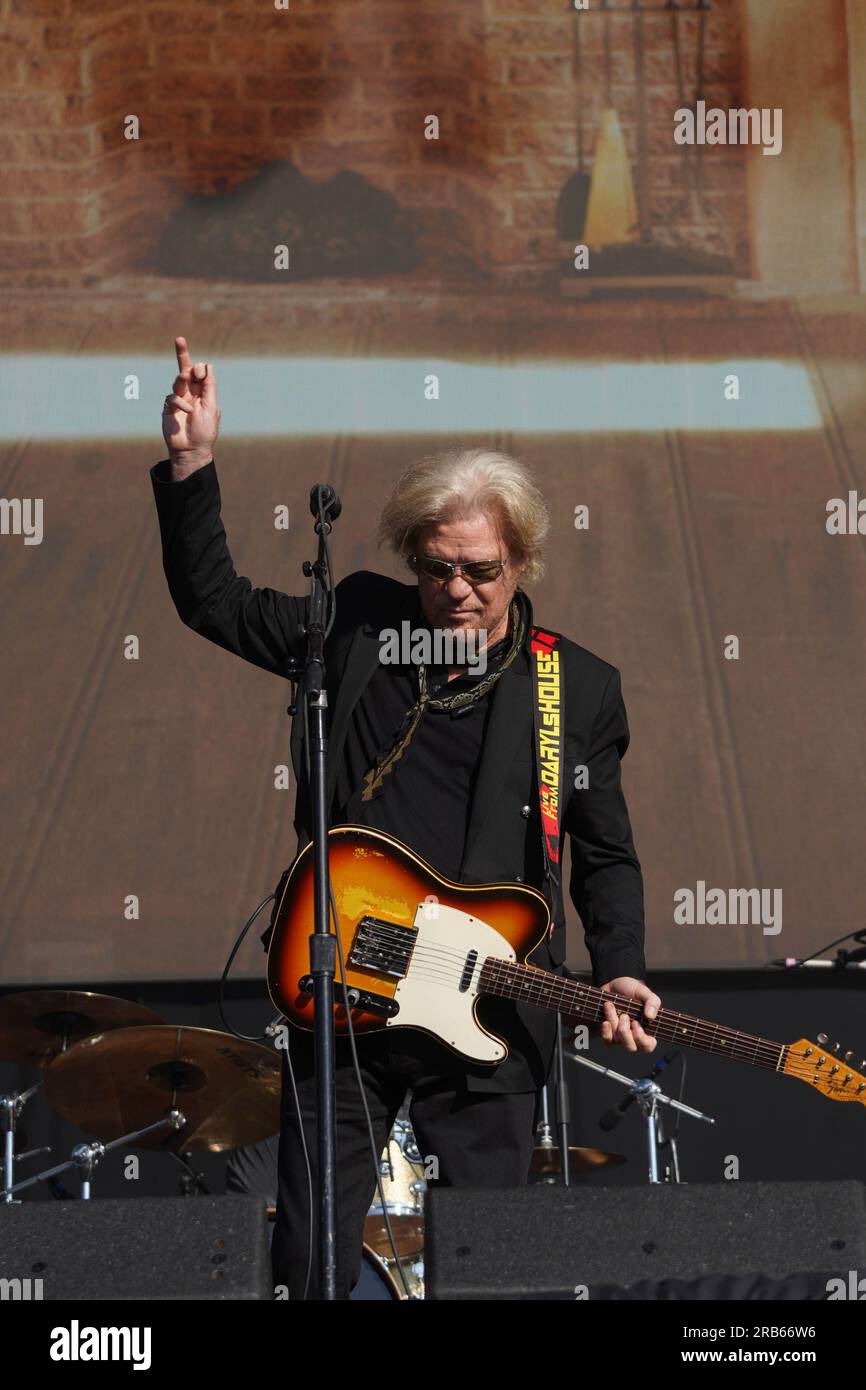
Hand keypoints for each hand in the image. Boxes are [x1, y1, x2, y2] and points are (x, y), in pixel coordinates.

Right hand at [161, 336, 220, 472]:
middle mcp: (191, 393)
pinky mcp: (168, 407)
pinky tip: (187, 411)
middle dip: (182, 354)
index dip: (200, 369)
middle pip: (186, 370)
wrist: (191, 450)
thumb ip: (209, 387)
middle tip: (179, 339)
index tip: (201, 373)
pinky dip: (179, 402)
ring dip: (183, 379)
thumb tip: (208, 366)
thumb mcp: (211, 407)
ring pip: (178, 381)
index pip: (200, 373)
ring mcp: (179, 399)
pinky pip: (172, 397)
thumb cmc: (204, 431)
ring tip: (186, 378)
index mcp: (204, 393)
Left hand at [598, 977, 659, 1052]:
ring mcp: (620, 1036)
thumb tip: (651, 1016)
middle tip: (624, 1015)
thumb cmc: (630, 989)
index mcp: (646, 1029)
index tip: (636, 1023)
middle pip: (631, 1047)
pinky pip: (607, 1041)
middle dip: (625, 1032)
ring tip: (610, 1005)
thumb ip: (652, 1002)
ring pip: (617, 1040)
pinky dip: (605, 1032)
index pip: (648, 1045)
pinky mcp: (608, 1034)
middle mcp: (633, 1036)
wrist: (612, 984)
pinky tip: (605, 1021)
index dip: (642, 1039)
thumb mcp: (643, 992)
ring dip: (613, 1022)